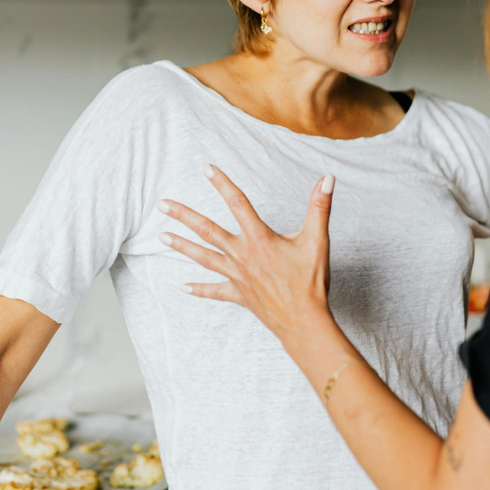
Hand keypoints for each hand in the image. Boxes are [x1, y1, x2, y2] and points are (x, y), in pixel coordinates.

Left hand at [157, 165, 334, 346]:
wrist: (304, 321)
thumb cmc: (311, 281)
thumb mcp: (317, 239)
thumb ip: (320, 206)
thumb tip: (327, 179)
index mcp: (259, 238)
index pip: (237, 203)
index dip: (222, 184)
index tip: (206, 168)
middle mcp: (242, 255)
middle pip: (207, 231)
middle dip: (183, 216)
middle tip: (162, 204)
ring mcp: (237, 276)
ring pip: (204, 258)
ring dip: (182, 246)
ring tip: (162, 236)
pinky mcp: (239, 295)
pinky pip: (214, 291)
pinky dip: (199, 289)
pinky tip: (183, 287)